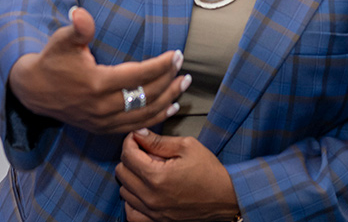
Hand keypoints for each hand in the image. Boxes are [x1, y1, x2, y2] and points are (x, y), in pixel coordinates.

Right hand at [8, 7, 190, 133]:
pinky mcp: (102, 128)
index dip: (161, 65)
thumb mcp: (62, 40)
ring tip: (183, 86)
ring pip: (144, 114)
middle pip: (147, 96)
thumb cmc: (52, 61)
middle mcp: (103, 106)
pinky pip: (135, 126)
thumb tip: (80, 12)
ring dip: (168, 101)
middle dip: (169, 82)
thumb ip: (77, 28)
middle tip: (184, 68)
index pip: (139, 75)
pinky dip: (155, 118)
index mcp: (97, 84)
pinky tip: (168, 109)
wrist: (34, 91)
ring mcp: (103, 121)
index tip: (176, 55)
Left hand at [116, 129, 238, 221]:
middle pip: (121, 172)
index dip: (131, 141)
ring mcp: (153, 212)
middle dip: (130, 158)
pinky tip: (142, 192)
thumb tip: (138, 133)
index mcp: (157, 176)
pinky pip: (131, 213)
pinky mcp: (157, 221)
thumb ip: (158, 141)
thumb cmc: (209, 171)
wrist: (226, 197)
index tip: (138, 137)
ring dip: (131, 178)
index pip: (127, 154)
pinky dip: (132, 202)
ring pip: (124, 192)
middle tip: (145, 153)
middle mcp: (151, 196)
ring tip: (147, 171)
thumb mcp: (186, 146)